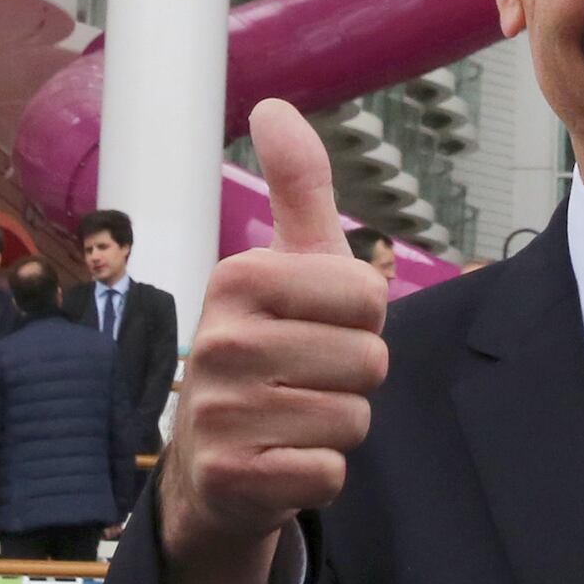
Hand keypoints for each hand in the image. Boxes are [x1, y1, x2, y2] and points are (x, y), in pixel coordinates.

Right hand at [153, 100, 390, 583]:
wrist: (213, 466)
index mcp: (239, 279)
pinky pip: (331, 472)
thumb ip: (297, 185)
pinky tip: (284, 460)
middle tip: (305, 379)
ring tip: (293, 416)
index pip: (370, 297)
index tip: (317, 326)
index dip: (362, 319)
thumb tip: (275, 104)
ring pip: (355, 417)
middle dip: (353, 376)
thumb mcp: (287, 263)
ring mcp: (220, 414)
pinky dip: (321, 472)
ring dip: (338, 424)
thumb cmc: (268, 349)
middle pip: (369, 359)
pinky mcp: (233, 479)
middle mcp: (220, 342)